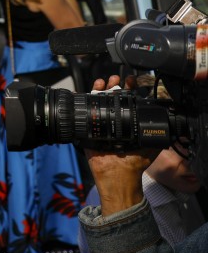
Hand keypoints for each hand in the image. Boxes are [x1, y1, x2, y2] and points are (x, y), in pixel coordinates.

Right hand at [84, 74, 158, 216]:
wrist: (117, 173)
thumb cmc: (134, 162)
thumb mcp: (151, 145)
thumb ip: (157, 134)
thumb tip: (167, 124)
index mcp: (128, 123)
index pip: (127, 102)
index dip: (128, 90)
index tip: (130, 81)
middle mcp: (114, 121)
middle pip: (111, 98)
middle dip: (113, 86)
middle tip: (116, 79)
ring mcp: (100, 123)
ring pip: (98, 101)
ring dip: (100, 89)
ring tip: (104, 81)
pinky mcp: (87, 128)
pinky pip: (85, 111)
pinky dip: (86, 98)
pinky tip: (92, 90)